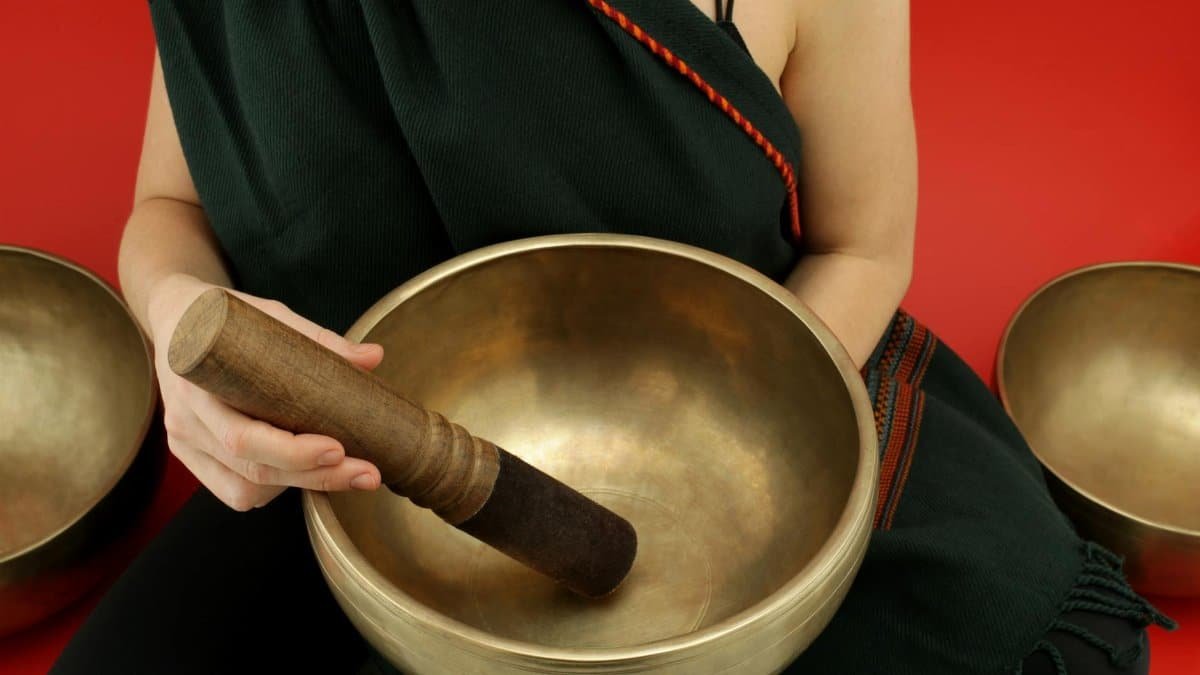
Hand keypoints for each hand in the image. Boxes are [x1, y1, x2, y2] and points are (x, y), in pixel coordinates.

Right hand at [147, 273, 384, 510]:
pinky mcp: (191, 456)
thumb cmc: (224, 317)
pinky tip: (301, 472)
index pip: (243, 436)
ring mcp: (185, 443)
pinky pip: (234, 492)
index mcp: (199, 383)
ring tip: (343, 471)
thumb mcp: (269, 316)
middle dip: (317, 477)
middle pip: (253, 468)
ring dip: (299, 486)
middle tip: (367, 474)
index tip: (338, 449)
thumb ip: (319, 339)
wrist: (175, 319)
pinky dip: (272, 490)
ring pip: (245, 488)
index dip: (292, 451)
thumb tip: (374, 357)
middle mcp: (187, 420)